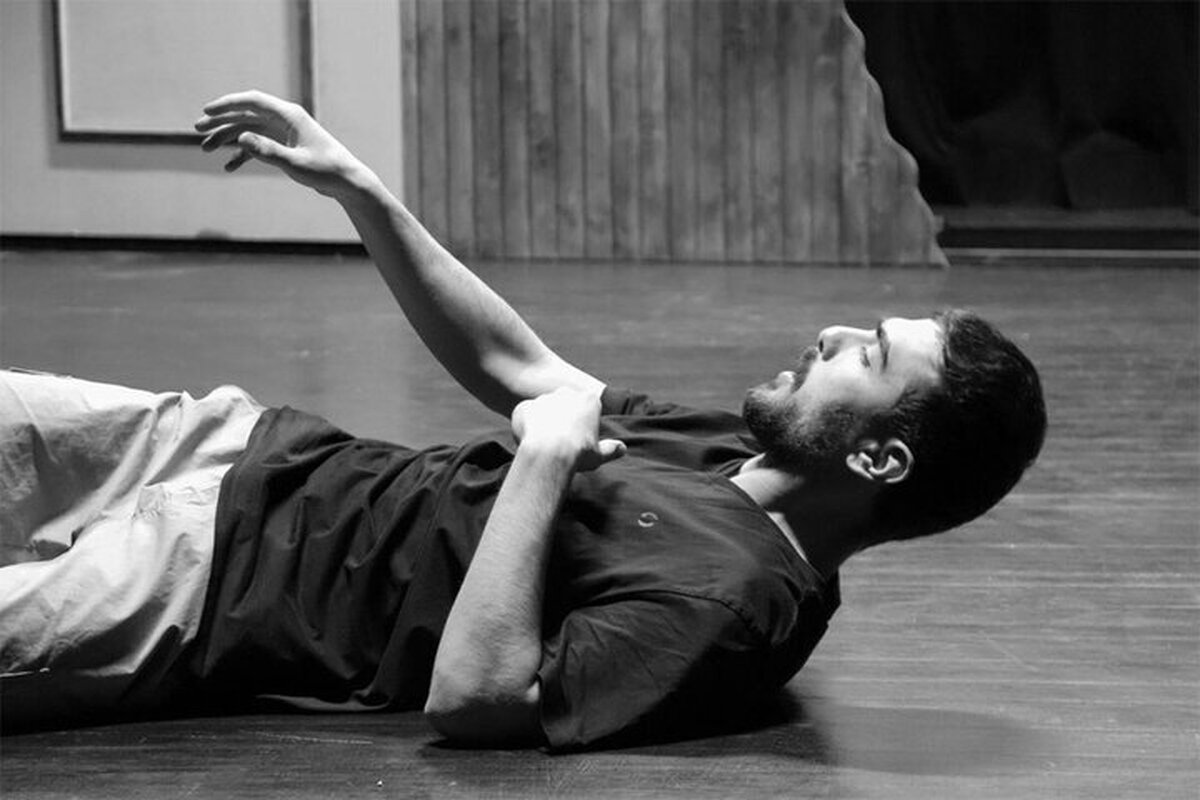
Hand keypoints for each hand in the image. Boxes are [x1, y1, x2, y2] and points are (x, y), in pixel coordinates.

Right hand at [195, 90, 367, 198]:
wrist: (347, 182)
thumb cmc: (326, 171)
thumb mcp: (295, 164)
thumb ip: (268, 152)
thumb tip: (240, 139)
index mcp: (289, 116)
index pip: (252, 101)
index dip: (227, 104)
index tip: (206, 112)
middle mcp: (285, 120)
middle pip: (246, 115)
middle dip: (221, 122)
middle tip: (197, 130)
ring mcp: (284, 133)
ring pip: (249, 130)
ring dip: (227, 138)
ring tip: (205, 149)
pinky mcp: (286, 147)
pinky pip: (258, 146)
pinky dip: (243, 154)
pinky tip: (229, 166)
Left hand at [510, 388, 625, 472]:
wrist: (548, 454)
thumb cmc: (577, 454)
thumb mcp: (599, 455)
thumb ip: (611, 449)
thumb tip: (622, 449)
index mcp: (589, 400)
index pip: (588, 407)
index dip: (584, 423)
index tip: (580, 439)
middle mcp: (566, 393)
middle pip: (565, 403)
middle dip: (564, 417)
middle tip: (562, 441)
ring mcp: (543, 399)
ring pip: (545, 409)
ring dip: (544, 421)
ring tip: (545, 444)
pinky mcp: (525, 407)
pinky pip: (525, 415)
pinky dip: (526, 426)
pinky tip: (529, 441)